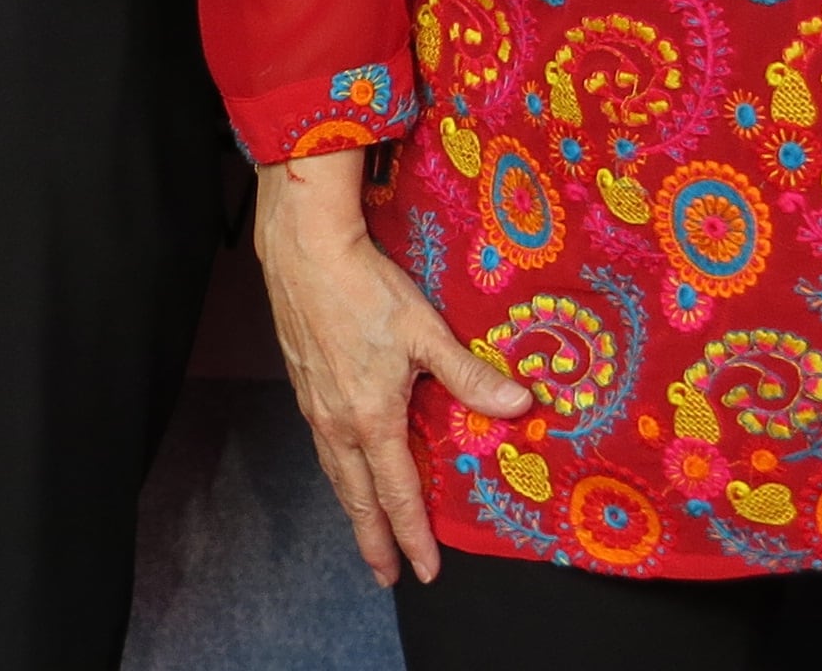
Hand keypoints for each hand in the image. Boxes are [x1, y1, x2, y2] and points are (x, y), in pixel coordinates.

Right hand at [252, 150, 530, 586]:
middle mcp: (337, 419)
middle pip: (355, 494)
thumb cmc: (365, 288)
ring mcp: (313, 401)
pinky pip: (321, 441)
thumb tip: (519, 408)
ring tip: (362, 528)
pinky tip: (341, 461)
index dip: (412, 535)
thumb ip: (470, 377)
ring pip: (334, 469)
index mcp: (370, 417)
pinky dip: (336, 468)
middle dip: (372, 538)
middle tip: (384, 575)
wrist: (303, 247)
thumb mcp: (427, 332)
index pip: (396, 492)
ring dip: (351, 505)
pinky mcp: (301, 378)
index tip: (425, 570)